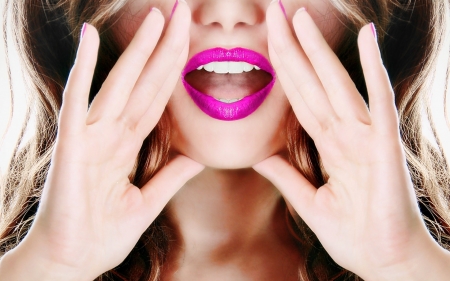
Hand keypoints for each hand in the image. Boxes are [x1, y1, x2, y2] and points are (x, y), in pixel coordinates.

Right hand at [3, 2, 202, 280]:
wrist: (72, 262)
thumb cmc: (101, 234)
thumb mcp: (148, 202)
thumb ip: (171, 176)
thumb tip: (197, 157)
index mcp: (128, 145)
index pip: (158, 99)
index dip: (175, 70)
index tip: (191, 41)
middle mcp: (111, 134)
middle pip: (145, 83)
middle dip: (166, 49)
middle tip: (183, 12)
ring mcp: (91, 136)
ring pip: (120, 84)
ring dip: (138, 50)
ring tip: (157, 17)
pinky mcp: (72, 147)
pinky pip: (78, 102)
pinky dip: (83, 70)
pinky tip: (91, 40)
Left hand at [254, 2, 449, 279]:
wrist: (385, 263)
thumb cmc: (355, 235)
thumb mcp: (308, 202)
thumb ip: (285, 175)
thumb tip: (258, 156)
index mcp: (329, 146)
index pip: (299, 98)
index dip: (282, 70)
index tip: (266, 41)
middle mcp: (346, 134)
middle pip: (311, 83)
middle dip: (291, 49)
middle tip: (274, 11)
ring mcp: (366, 137)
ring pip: (336, 85)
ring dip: (318, 50)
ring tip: (299, 17)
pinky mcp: (385, 148)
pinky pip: (379, 103)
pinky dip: (373, 70)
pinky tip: (366, 39)